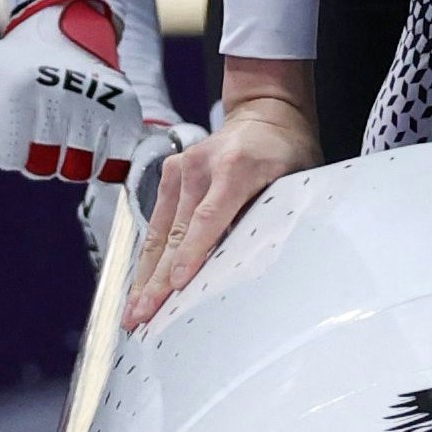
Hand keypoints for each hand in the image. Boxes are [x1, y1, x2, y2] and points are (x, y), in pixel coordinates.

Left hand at [0, 0, 140, 184]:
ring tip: (64, 124)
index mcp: (17, 87)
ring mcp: (97, 101)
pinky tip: (92, 133)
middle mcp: (59, 92)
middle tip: (40, 121)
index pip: (9, 159)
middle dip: (37, 153)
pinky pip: (112, 165)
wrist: (62, 36)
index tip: (12, 119)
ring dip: (70, 158)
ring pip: (78, 172)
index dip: (7, 146)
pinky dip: (102, 159)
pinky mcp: (126, 110)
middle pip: (43, 168)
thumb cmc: (8, 65)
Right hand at [126, 61, 319, 329]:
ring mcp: (179, 169)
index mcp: (236, 168)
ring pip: (158, 233)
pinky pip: (157, 224)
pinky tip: (141, 287)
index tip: (177, 285)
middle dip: (156, 281)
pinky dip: (149, 258)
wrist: (264, 113)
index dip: (192, 254)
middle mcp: (200, 167)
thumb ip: (280, 215)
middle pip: (174, 233)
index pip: (208, 218)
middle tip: (141, 317)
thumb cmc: (287, 152)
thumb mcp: (298, 178)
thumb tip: (269, 266)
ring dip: (145, 277)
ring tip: (133, 313)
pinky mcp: (167, 174)